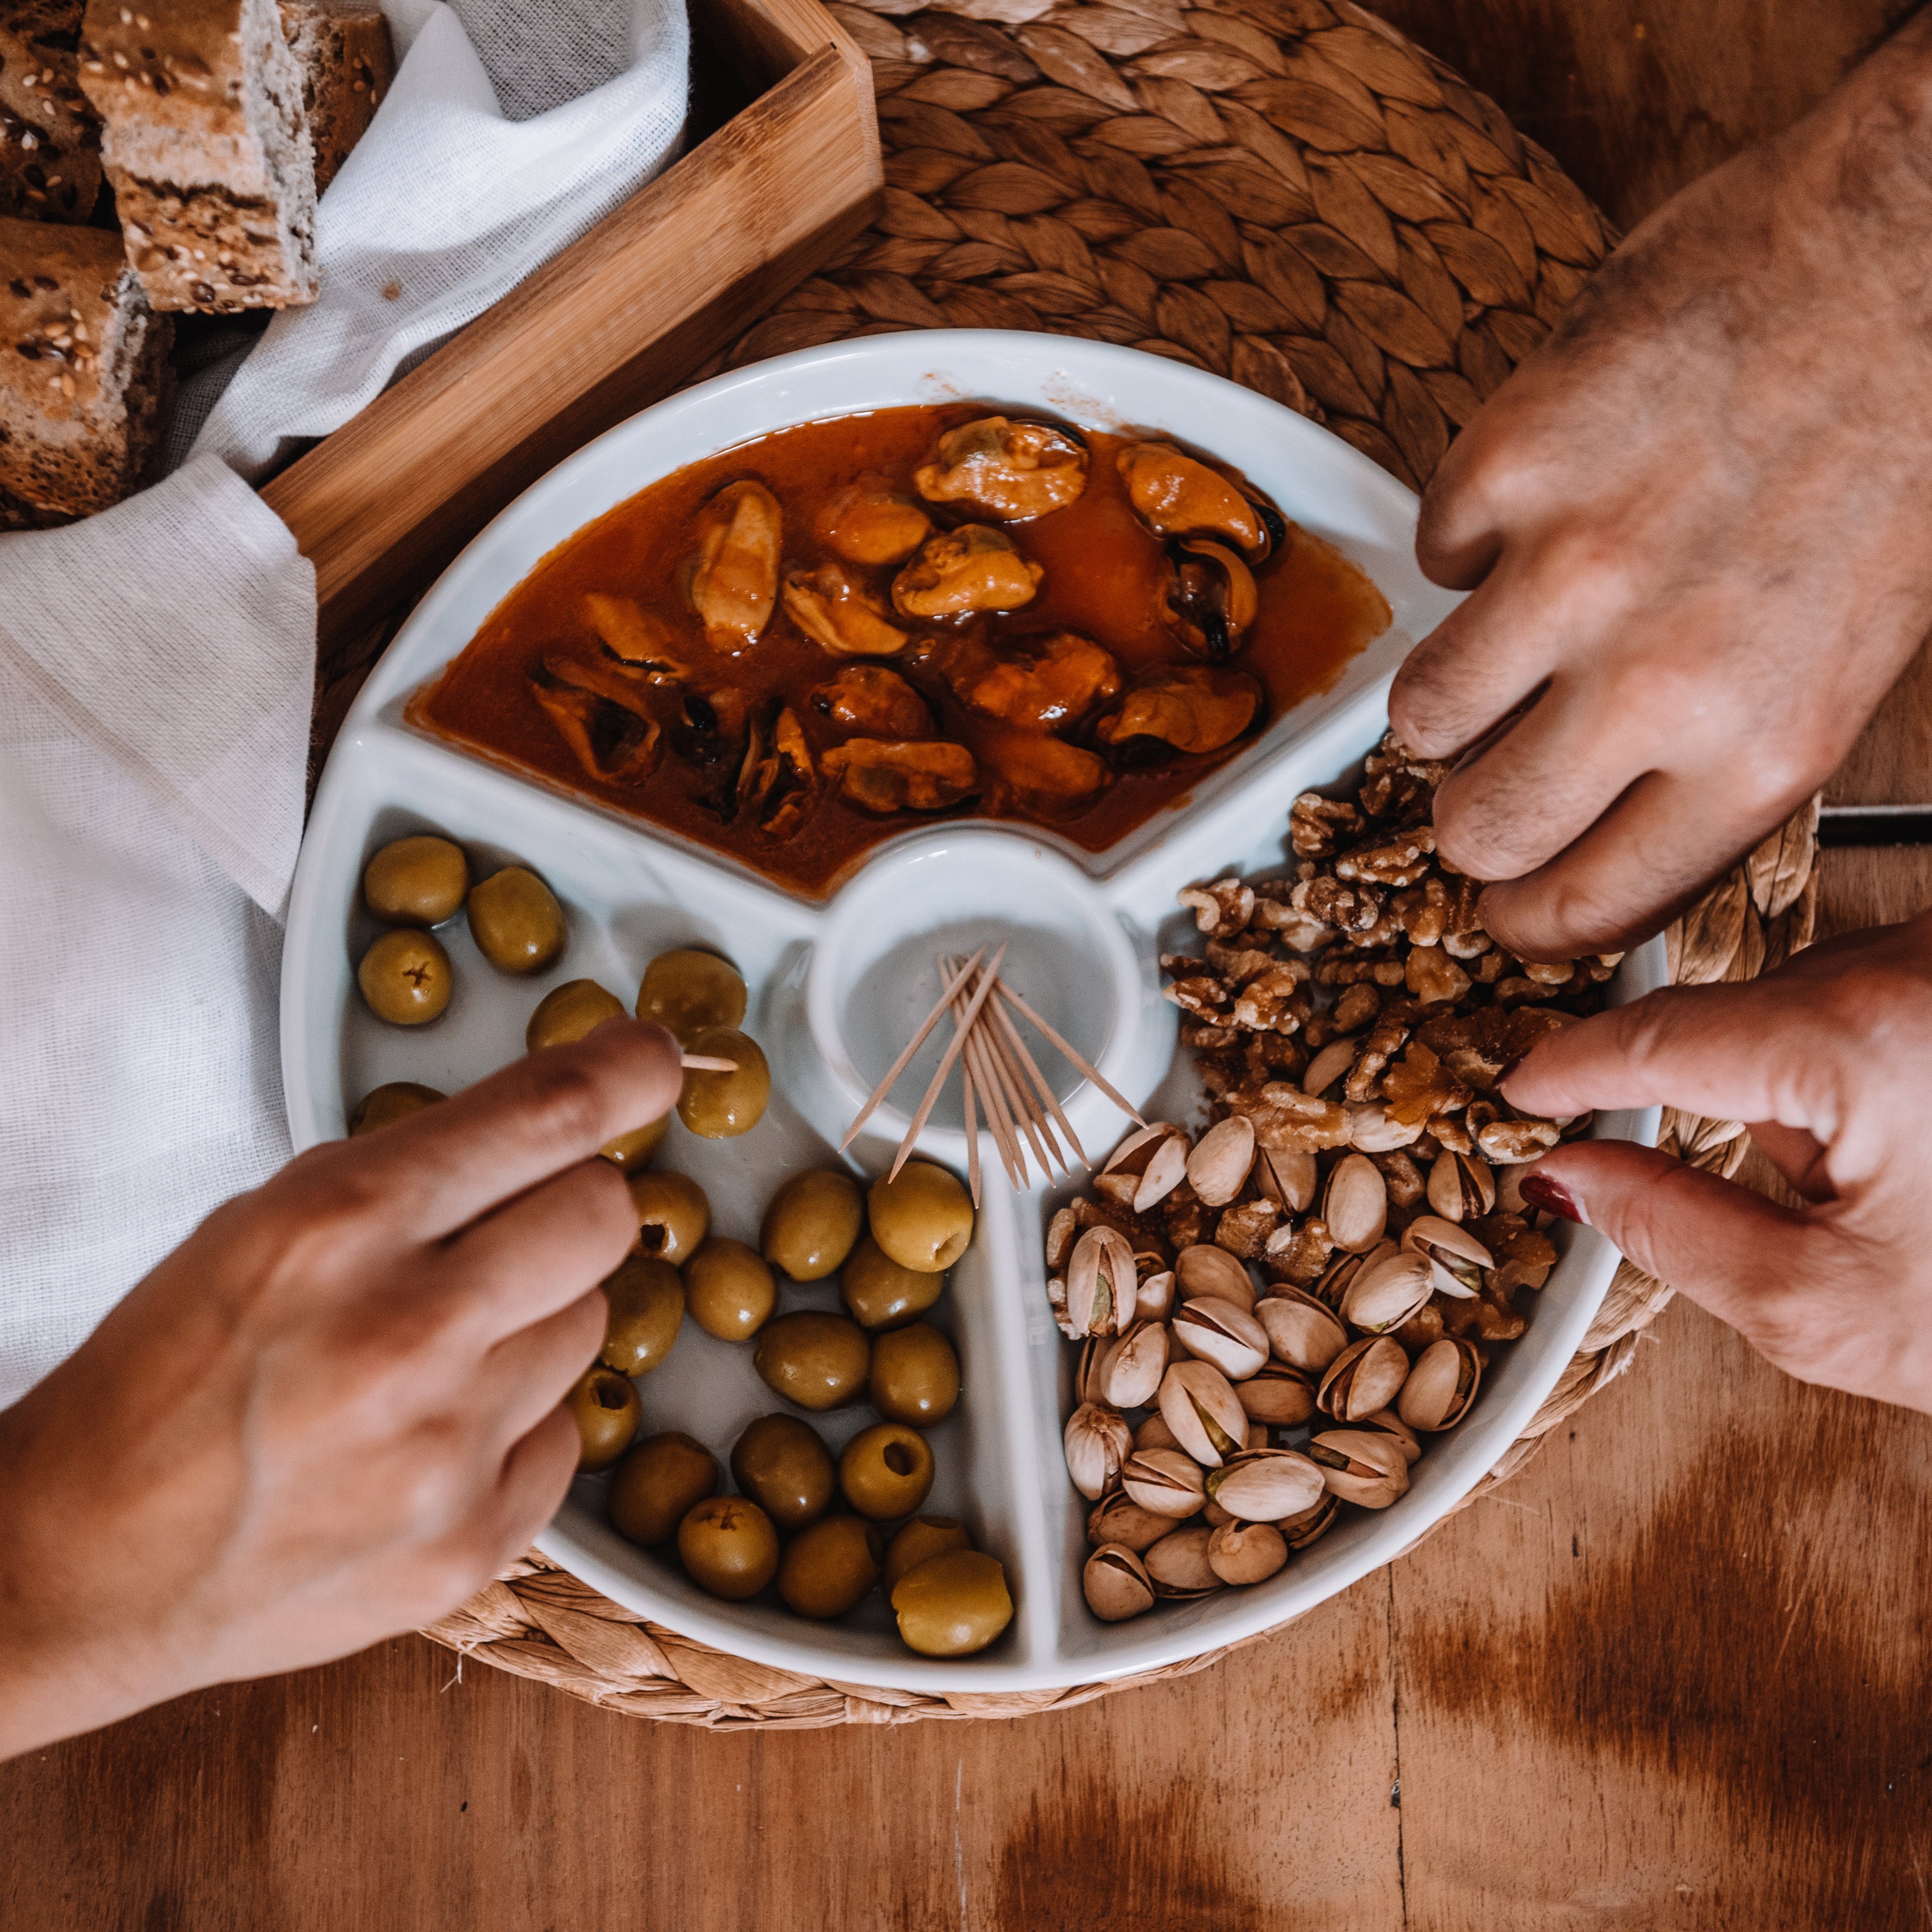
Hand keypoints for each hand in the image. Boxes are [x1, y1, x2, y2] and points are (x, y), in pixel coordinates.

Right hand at [0, 1019, 681, 1757]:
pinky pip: (567, 1435)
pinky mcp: (472, 1544)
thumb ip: (408, 1178)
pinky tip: (428, 1439)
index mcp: (342, 1227)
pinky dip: (517, 1426)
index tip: (653, 1062)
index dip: (626, 1072)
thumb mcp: (263, 1227)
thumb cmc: (165, 1380)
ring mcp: (448, 1449)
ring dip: (535, 1322)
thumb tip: (543, 1139)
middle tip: (512, 1234)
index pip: (548, 1114)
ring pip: (591, 1325)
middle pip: (605, 1215)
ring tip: (434, 1358)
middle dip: (573, 1207)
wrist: (84, 1564)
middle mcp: (409, 1333)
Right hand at [1388, 17, 1931, 958]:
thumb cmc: (1903, 449)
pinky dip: (1475, 536)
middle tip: (1494, 764)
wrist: (1923, 251)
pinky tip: (1547, 499)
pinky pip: (1434, 556)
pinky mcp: (1513, 461)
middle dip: (1475, 807)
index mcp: (1764, 744)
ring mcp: (1576, 568)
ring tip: (1518, 624)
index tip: (1503, 902)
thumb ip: (1723, 762)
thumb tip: (1610, 827)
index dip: (1524, 918)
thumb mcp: (1849, 660)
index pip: (1585, 907)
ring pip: (1420, 713)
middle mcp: (1663, 677)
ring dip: (1459, 681)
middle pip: (1476, 827)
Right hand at [1502, 916, 1931, 1413]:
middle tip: (1808, 1207)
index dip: (1570, 1067)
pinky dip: (1875, 1066)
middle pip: (1739, 1017)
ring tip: (1906, 1186)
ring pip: (1812, 1004)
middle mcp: (1918, 962)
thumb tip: (1570, 1178)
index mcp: (1863, 1037)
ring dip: (1815, 1089)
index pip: (1658, 1037)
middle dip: (1740, 1107)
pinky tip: (1931, 1143)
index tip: (1522, 1087)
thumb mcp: (1827, 1309)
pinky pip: (1882, 995)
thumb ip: (1668, 1233)